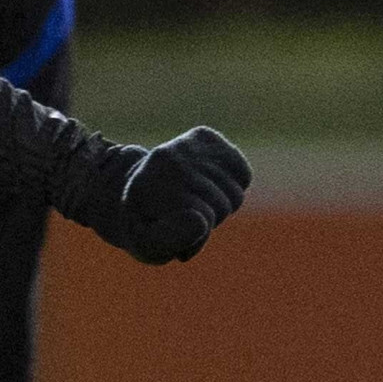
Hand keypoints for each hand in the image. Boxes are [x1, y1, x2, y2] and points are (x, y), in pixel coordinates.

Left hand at [92, 126, 250, 264]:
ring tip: (193, 201)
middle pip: (222, 207)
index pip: (202, 221)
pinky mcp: (203, 136)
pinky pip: (243, 174)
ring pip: (235, 195)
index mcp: (146, 187)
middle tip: (182, 216)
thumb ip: (170, 241)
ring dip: (220, 205)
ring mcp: (185, 144)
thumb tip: (199, 221)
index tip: (171, 236)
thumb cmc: (147, 225)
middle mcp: (166, 159)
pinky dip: (233, 186)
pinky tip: (209, 184)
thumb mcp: (148, 245)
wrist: (139, 191)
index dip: (193, 239)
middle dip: (209, 221)